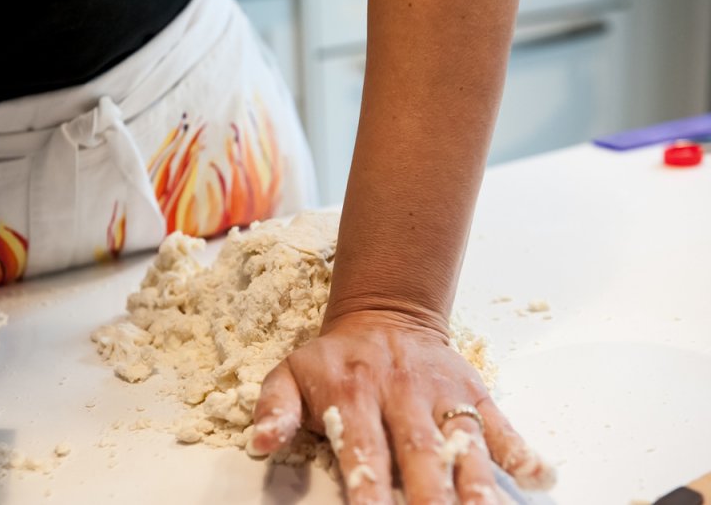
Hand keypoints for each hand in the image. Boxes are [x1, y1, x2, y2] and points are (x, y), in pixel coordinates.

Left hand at [250, 310, 554, 503]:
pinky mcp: (471, 391)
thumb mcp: (291, 373)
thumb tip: (259, 443)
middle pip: (419, 453)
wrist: (384, 314)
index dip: (368, 486)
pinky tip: (541, 476)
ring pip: (465, 441)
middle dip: (429, 497)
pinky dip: (521, 449)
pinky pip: (500, 421)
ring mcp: (441, 393)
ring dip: (478, 483)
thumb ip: (274, 408)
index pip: (362, 448)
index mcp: (353, 394)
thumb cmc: (335, 358)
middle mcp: (401, 394)